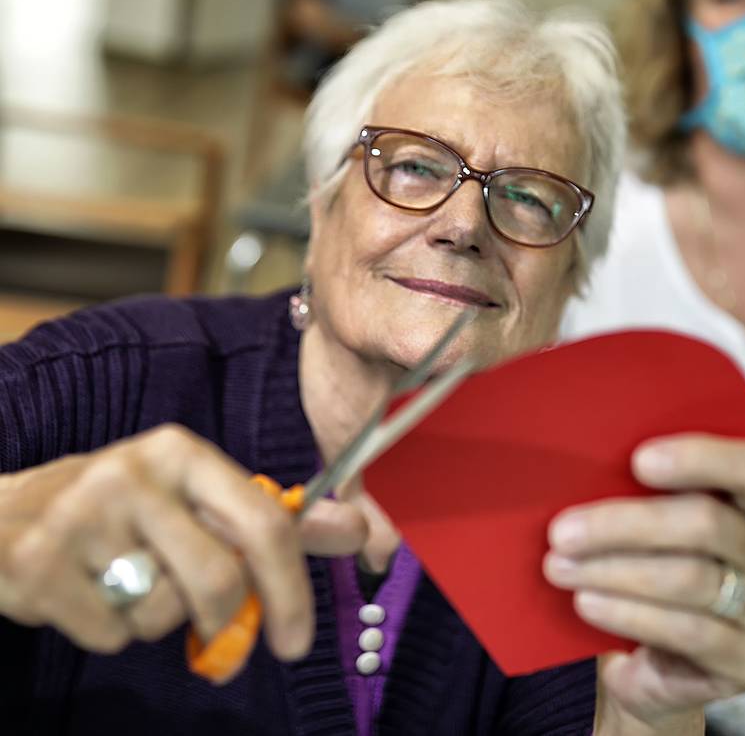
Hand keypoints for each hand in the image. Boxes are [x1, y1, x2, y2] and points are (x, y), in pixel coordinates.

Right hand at [0, 424, 366, 677]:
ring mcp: (82, 517)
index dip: (292, 588)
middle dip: (226, 622)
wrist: (7, 511)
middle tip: (219, 638)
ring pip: (160, 614)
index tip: (297, 640)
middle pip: (219, 579)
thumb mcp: (196, 497)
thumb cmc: (124, 507)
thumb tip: (361, 532)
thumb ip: (274, 518)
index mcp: (183, 452)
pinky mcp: (39, 564)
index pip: (264, 521)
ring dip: (155, 620)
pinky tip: (89, 593)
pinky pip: (110, 636)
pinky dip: (110, 632)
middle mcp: (135, 474)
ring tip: (127, 584)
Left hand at [545, 435, 744, 731]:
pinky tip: (586, 603)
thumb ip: (638, 495)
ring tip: (559, 567)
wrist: (660, 664)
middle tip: (561, 532)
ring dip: (614, 571)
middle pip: (708, 525)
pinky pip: (687, 631)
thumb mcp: (653, 528)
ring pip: (691, 580)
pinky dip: (628, 613)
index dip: (702, 459)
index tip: (638, 460)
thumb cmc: (651, 569)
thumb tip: (580, 470)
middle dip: (625, 525)